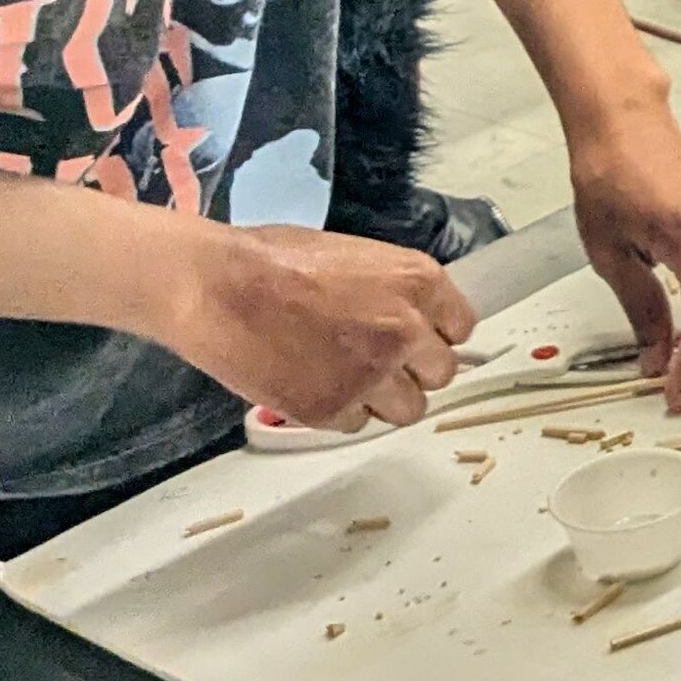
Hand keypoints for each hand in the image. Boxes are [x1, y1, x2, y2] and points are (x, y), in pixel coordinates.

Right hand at [162, 224, 473, 430]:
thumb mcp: (354, 255)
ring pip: (408, 409)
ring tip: (348, 379)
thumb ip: (392, 290)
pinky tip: (313, 386)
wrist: (218, 288)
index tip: (421, 340)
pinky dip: (340, 412)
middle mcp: (406, 331)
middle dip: (414, 371)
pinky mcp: (333, 409)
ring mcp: (372, 374)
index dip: (437, 335)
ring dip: (384, 399)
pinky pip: (357, 424)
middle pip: (442, 374)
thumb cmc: (272, 260)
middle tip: (381, 363)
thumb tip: (408, 312)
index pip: (461, 327)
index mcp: (418, 282)